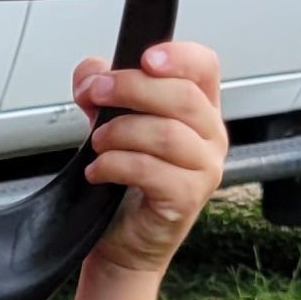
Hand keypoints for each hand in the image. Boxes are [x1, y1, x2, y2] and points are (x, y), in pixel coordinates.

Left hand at [72, 38, 225, 281]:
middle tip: (96, 93)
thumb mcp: (110, 125)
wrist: (123, 243)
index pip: (204, 67)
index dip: (178, 56)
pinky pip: (151, 170)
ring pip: (167, 133)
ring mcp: (205, 169)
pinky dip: (116, 164)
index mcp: (199, 110)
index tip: (144, 57)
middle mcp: (211, 137)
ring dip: (121, 132)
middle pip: (182, 96)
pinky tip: (98, 171)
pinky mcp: (188, 198)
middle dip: (131, 88)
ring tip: (97, 143)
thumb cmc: (125, 184)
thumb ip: (101, 91)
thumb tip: (90, 72)